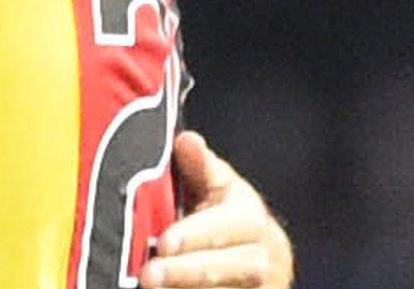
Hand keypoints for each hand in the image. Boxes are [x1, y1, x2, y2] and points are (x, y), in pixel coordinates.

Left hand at [140, 131, 294, 288]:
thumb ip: (201, 166)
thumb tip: (186, 140)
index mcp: (253, 218)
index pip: (228, 226)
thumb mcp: (217, 187)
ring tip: (151, 287)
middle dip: (186, 271)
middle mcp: (265, 255)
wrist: (253, 261)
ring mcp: (263, 286)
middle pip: (228, 266)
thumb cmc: (223, 217)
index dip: (195, 236)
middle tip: (148, 275)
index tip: (164, 243)